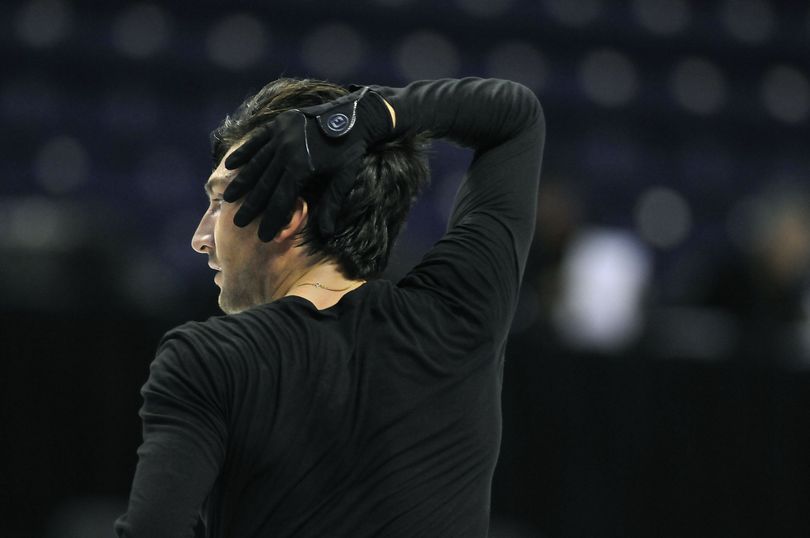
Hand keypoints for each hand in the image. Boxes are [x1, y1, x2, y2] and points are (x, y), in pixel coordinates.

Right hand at [222, 87, 391, 241]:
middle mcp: (285, 153)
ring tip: (228, 198)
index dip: (272, 219)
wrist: (354, 115)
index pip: (281, 200)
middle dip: (251, 206)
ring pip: (256, 164)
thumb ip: (331, 203)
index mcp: (301, 167)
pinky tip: (230, 165)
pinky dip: (243, 152)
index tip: (263, 236)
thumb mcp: (343, 177)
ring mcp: (279, 136)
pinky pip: (256, 140)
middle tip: (238, 223)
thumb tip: (326, 233)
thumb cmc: (350, 150)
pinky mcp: (277, 124)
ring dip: (242, 182)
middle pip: (264, 185)